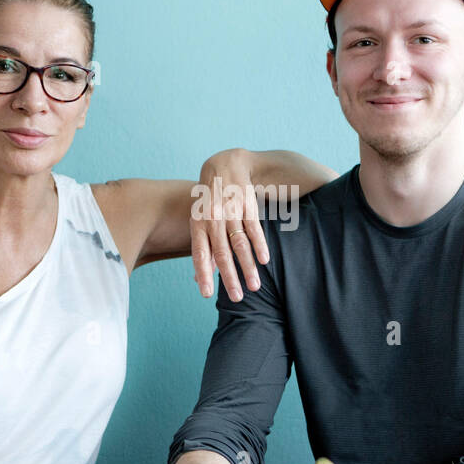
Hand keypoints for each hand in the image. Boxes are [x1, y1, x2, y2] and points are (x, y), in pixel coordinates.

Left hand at [192, 149, 269, 301]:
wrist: (225, 165)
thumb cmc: (210, 199)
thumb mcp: (200, 221)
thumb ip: (204, 249)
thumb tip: (200, 278)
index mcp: (198, 224)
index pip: (199, 253)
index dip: (203, 273)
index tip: (206, 294)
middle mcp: (213, 219)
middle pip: (223, 253)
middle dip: (230, 277)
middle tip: (237, 298)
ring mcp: (231, 212)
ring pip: (240, 244)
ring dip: (248, 267)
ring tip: (255, 286)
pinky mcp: (247, 205)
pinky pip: (254, 228)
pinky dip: (260, 245)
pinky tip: (264, 261)